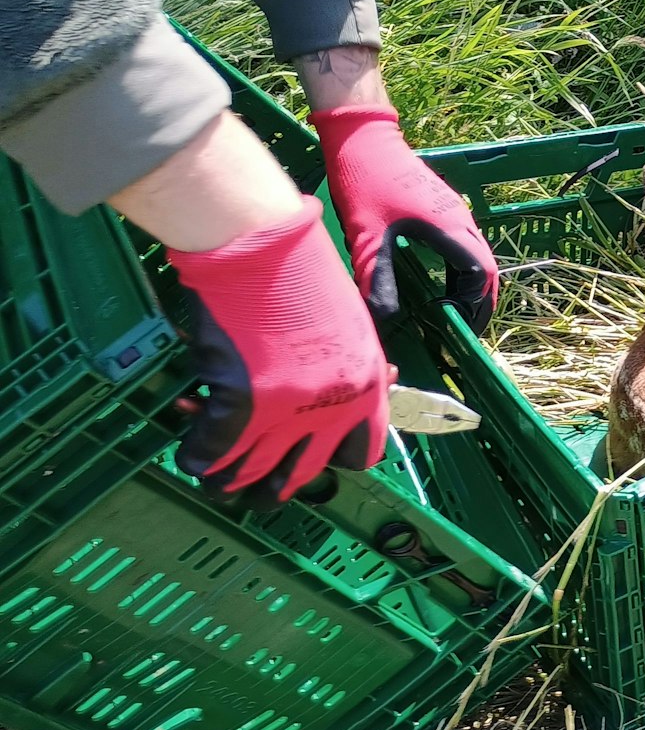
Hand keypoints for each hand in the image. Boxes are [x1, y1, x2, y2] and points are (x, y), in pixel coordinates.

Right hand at [168, 196, 388, 500]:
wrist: (260, 243)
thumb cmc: (304, 268)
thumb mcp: (351, 320)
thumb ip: (351, 362)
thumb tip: (368, 382)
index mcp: (367, 385)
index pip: (361, 453)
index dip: (331, 459)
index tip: (311, 455)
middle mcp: (332, 407)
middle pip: (305, 474)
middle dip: (278, 485)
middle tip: (258, 483)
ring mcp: (287, 410)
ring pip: (255, 474)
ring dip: (233, 483)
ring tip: (220, 483)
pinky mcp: (240, 404)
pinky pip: (213, 452)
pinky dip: (197, 458)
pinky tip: (191, 456)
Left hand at [311, 104, 498, 330]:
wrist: (364, 138)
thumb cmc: (365, 184)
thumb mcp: (366, 237)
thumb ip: (377, 279)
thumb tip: (384, 320)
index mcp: (449, 228)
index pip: (479, 275)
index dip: (473, 305)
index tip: (456, 327)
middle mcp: (461, 220)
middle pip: (487, 268)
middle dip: (480, 302)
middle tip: (464, 330)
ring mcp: (456, 211)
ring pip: (479, 256)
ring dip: (474, 287)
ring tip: (458, 313)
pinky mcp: (445, 207)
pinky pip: (467, 245)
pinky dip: (464, 271)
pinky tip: (445, 283)